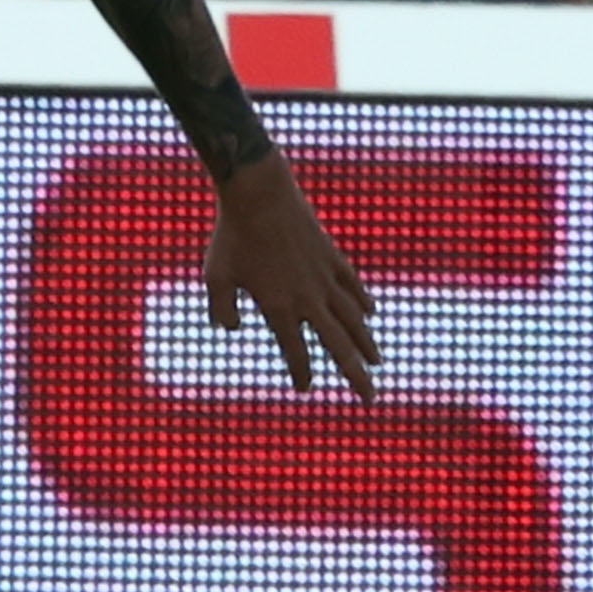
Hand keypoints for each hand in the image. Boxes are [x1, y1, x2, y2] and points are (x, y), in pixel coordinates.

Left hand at [203, 153, 379, 397]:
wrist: (259, 193)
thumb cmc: (232, 237)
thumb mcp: (215, 277)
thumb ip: (221, 309)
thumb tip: (230, 330)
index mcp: (279, 308)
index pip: (296, 352)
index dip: (301, 373)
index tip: (304, 388)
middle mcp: (308, 298)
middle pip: (338, 345)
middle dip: (355, 375)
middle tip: (370, 398)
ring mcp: (324, 276)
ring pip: (352, 318)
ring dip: (366, 343)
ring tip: (377, 363)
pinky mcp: (331, 255)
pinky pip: (352, 285)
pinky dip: (362, 302)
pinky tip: (370, 313)